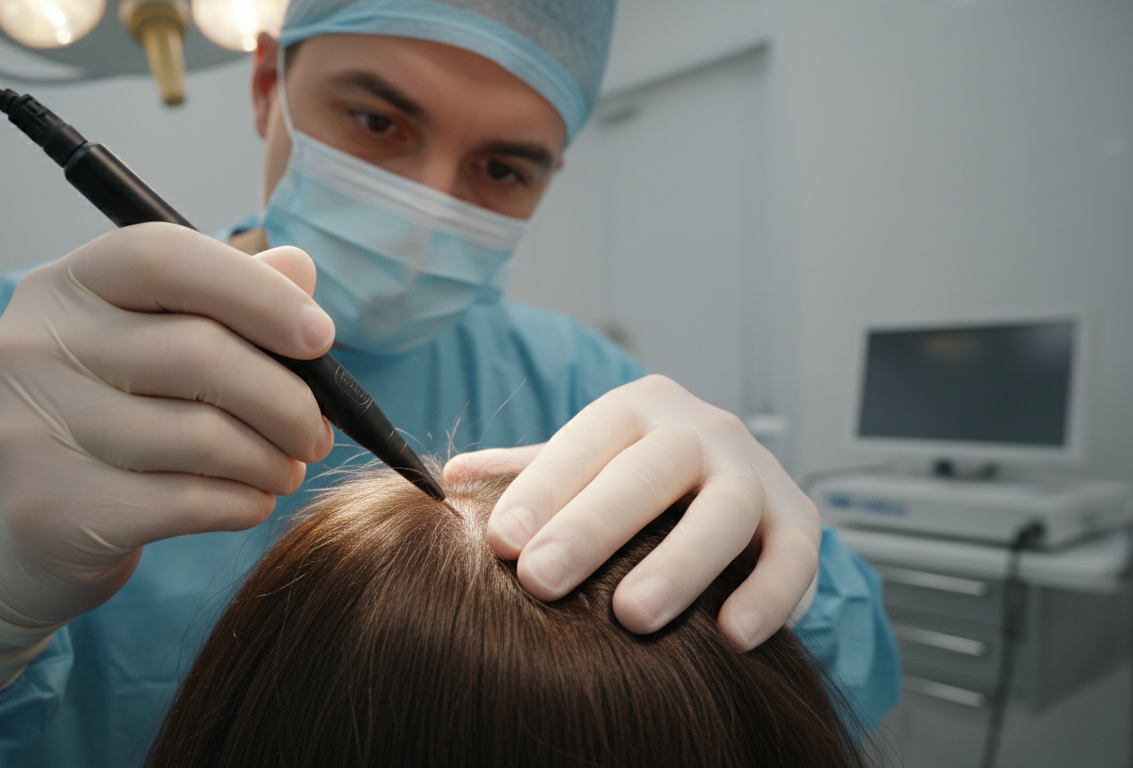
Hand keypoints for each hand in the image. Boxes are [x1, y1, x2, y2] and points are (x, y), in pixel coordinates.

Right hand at [0, 222, 334, 625]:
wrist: (26, 531)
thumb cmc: (113, 419)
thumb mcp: (155, 345)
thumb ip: (226, 301)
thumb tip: (300, 267)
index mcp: (62, 286)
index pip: (165, 257)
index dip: (258, 293)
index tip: (321, 338)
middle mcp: (29, 346)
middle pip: (199, 352)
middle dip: (286, 399)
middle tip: (316, 433)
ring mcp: (26, 430)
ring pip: (201, 437)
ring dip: (270, 460)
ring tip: (286, 469)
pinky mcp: (46, 510)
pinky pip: (185, 502)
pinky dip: (242, 503)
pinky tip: (253, 502)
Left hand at [443, 374, 819, 649]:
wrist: (725, 476)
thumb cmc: (631, 478)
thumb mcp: (580, 463)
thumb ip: (524, 471)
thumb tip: (448, 479)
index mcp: (636, 408)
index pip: (585, 440)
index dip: (542, 489)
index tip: (499, 541)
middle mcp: (700, 429)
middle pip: (651, 470)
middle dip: (593, 526)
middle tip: (541, 580)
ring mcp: (754, 469)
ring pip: (725, 510)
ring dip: (680, 563)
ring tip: (633, 617)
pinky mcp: (799, 516)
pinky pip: (795, 553)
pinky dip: (770, 593)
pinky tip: (733, 637)